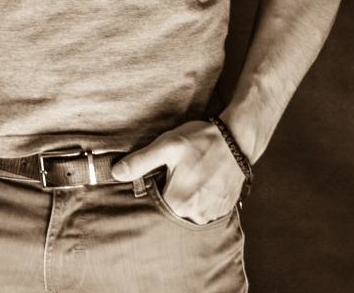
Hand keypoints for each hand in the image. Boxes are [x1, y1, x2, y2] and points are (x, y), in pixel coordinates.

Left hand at [110, 120, 244, 224]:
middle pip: (171, 210)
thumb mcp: (167, 145)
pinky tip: (203, 180)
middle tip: (178, 172)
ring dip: (187, 197)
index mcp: (178, 202)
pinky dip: (201, 198)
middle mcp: (195, 215)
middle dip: (170, 193)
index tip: (160, 175)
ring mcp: (211, 215)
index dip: (155, 188)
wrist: (237, 139)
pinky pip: (204, 210)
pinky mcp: (223, 210)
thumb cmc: (201, 140)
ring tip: (192, 175)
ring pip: (188, 211)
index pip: (155, 205)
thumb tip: (115, 173)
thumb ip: (140, 162)